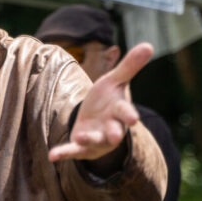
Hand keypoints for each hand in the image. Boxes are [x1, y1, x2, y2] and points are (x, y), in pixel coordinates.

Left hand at [49, 42, 152, 162]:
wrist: (97, 122)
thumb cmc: (108, 100)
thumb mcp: (115, 81)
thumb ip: (129, 66)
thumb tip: (149, 44)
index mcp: (120, 112)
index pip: (125, 112)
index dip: (129, 114)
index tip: (134, 118)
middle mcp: (112, 128)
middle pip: (115, 132)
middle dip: (115, 133)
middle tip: (116, 136)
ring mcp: (97, 140)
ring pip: (94, 142)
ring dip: (88, 139)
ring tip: (80, 136)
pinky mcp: (82, 148)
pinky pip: (72, 151)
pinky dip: (63, 153)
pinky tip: (52, 156)